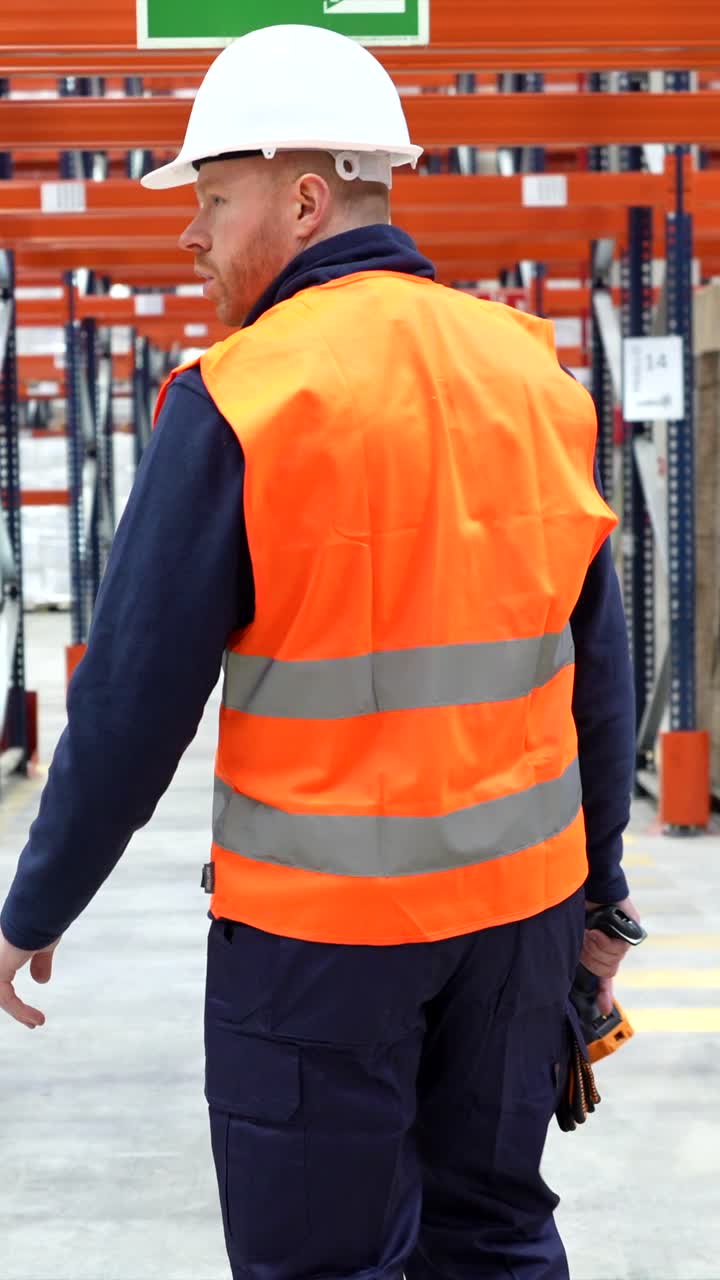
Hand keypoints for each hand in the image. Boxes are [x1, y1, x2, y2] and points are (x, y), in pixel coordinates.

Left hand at [0, 929, 60, 1028]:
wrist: (38, 913)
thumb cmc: (42, 922)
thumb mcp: (43, 947)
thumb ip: (41, 963)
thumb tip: (41, 981)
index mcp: (4, 951)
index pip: (3, 978)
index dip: (16, 993)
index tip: (32, 1003)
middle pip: (0, 989)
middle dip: (14, 1007)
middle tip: (31, 1021)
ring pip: (1, 996)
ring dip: (18, 1012)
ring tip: (35, 1022)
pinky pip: (6, 998)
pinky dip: (20, 1010)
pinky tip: (36, 1018)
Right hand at [580, 897, 640, 1016]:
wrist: (588, 884)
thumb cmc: (577, 906)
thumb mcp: (575, 935)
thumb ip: (579, 953)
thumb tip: (581, 972)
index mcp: (598, 947)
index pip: (603, 975)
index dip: (603, 993)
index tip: (604, 1009)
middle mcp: (612, 944)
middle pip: (605, 969)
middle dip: (591, 958)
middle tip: (584, 940)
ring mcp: (623, 938)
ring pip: (612, 960)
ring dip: (596, 948)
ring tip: (590, 931)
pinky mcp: (632, 928)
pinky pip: (619, 947)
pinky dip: (605, 942)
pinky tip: (598, 932)